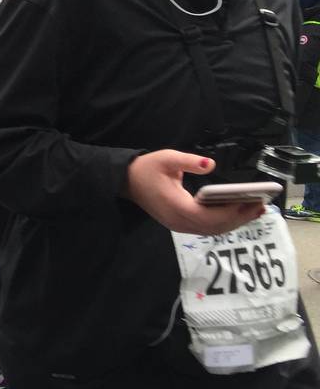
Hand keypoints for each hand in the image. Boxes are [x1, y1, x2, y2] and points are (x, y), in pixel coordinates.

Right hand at [124, 150, 264, 235]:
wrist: (126, 181)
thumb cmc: (147, 168)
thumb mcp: (166, 158)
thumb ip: (189, 161)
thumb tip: (211, 164)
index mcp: (176, 206)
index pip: (209, 216)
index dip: (231, 211)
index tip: (250, 201)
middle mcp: (179, 221)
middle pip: (215, 227)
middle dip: (240, 218)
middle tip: (261, 206)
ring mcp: (179, 226)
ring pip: (212, 230)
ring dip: (235, 222)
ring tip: (255, 210)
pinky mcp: (180, 224)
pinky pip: (206, 228)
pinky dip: (224, 223)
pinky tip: (237, 214)